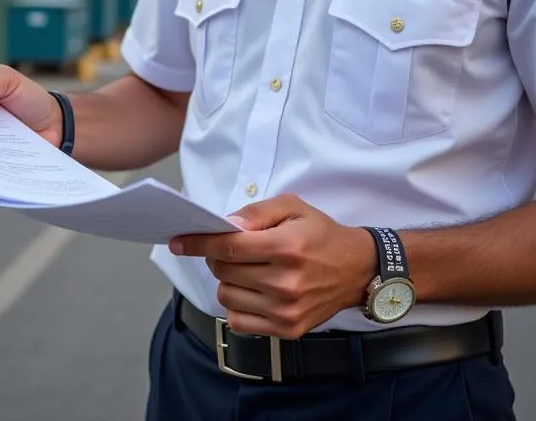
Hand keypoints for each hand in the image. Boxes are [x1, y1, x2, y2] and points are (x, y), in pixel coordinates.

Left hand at [169, 194, 376, 338]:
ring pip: (226, 296)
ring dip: (227, 280)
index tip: (178, 240)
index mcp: (286, 247)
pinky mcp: (287, 330)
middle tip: (230, 248)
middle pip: (224, 271)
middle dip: (217, 256)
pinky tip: (252, 290)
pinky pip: (238, 321)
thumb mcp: (293, 207)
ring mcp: (286, 310)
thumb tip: (225, 225)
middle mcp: (285, 282)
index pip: (229, 247)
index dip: (199, 242)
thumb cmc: (320, 234)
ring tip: (247, 269)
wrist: (357, 269)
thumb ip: (256, 212)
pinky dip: (236, 304)